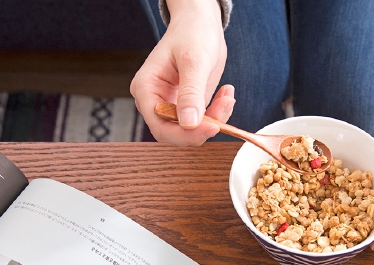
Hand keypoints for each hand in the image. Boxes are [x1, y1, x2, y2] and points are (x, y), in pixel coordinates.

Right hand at [130, 0, 234, 144]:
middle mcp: (155, 101)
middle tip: (224, 108)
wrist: (201, 22)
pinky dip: (218, 113)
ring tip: (227, 96)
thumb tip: (189, 124)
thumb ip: (191, 93)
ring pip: (192, 130)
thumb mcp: (194, 61)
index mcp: (146, 89)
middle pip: (175, 133)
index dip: (185, 134)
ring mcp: (171, 104)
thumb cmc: (192, 33)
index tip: (212, 127)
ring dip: (214, 119)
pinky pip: (202, 121)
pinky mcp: (188, 106)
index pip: (160, 126)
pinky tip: (226, 94)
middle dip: (202, 128)